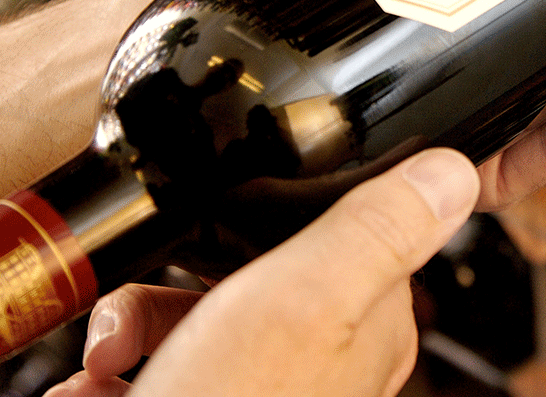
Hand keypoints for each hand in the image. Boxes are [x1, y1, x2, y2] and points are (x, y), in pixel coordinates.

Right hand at [46, 148, 478, 396]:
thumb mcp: (308, 299)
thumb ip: (376, 230)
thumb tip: (450, 171)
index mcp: (364, 324)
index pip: (335, 230)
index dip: (269, 216)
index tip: (224, 218)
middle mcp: (318, 360)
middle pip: (241, 273)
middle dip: (170, 283)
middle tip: (144, 311)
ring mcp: (259, 390)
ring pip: (183, 321)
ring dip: (129, 331)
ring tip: (106, 362)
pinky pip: (153, 370)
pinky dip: (112, 378)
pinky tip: (95, 390)